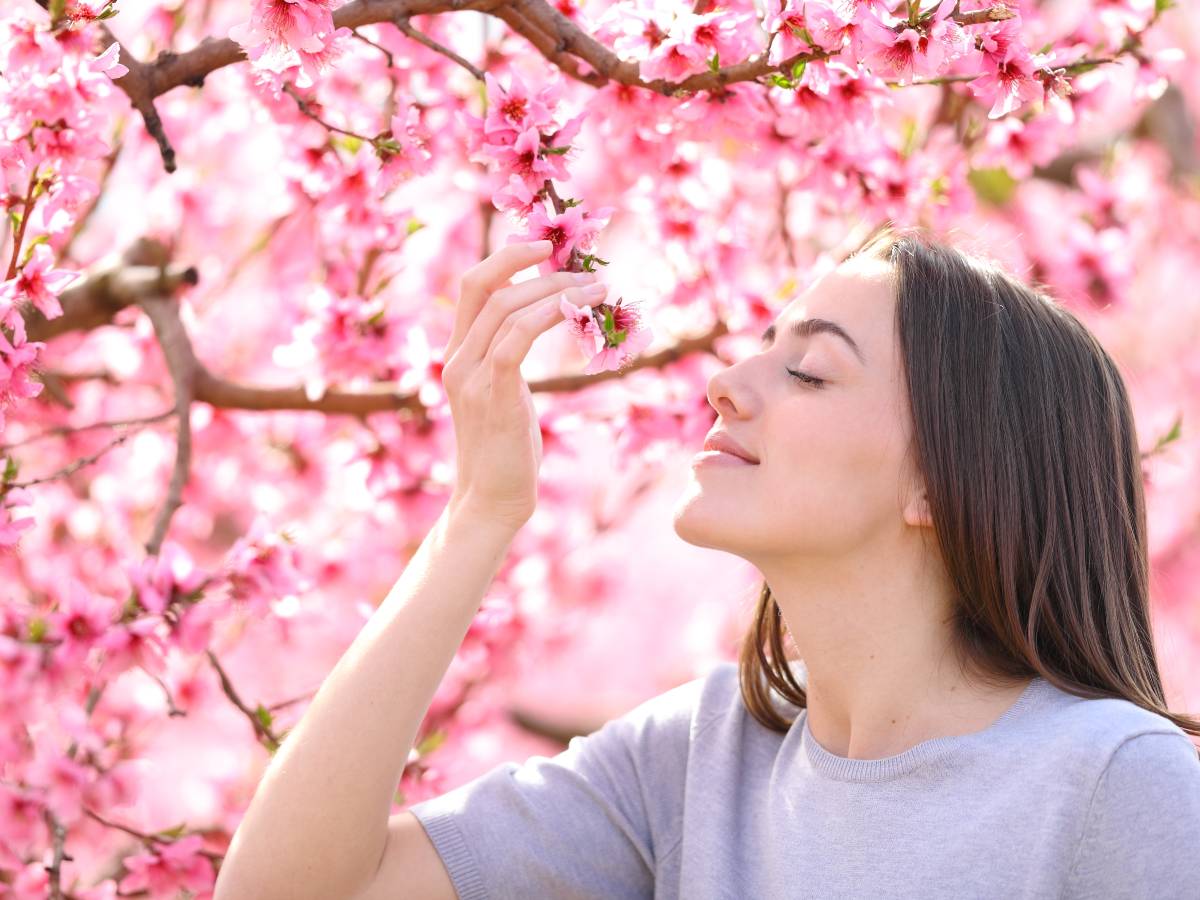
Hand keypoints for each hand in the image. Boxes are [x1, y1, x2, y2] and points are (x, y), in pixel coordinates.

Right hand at [441, 241, 602, 530]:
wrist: (493, 500)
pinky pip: (515, 339)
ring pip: (505, 308)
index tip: (543, 247)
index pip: (473, 287)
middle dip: (528, 261)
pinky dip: (547, 316)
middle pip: (481, 285)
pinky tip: (580, 312)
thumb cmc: (508, 452)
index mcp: (458, 354)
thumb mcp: (505, 395)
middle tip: (576, 262)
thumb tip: (539, 326)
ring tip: (597, 287)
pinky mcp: (491, 393)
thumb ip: (508, 360)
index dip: (505, 258)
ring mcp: (469, 375)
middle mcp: (457, 358)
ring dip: (555, 289)